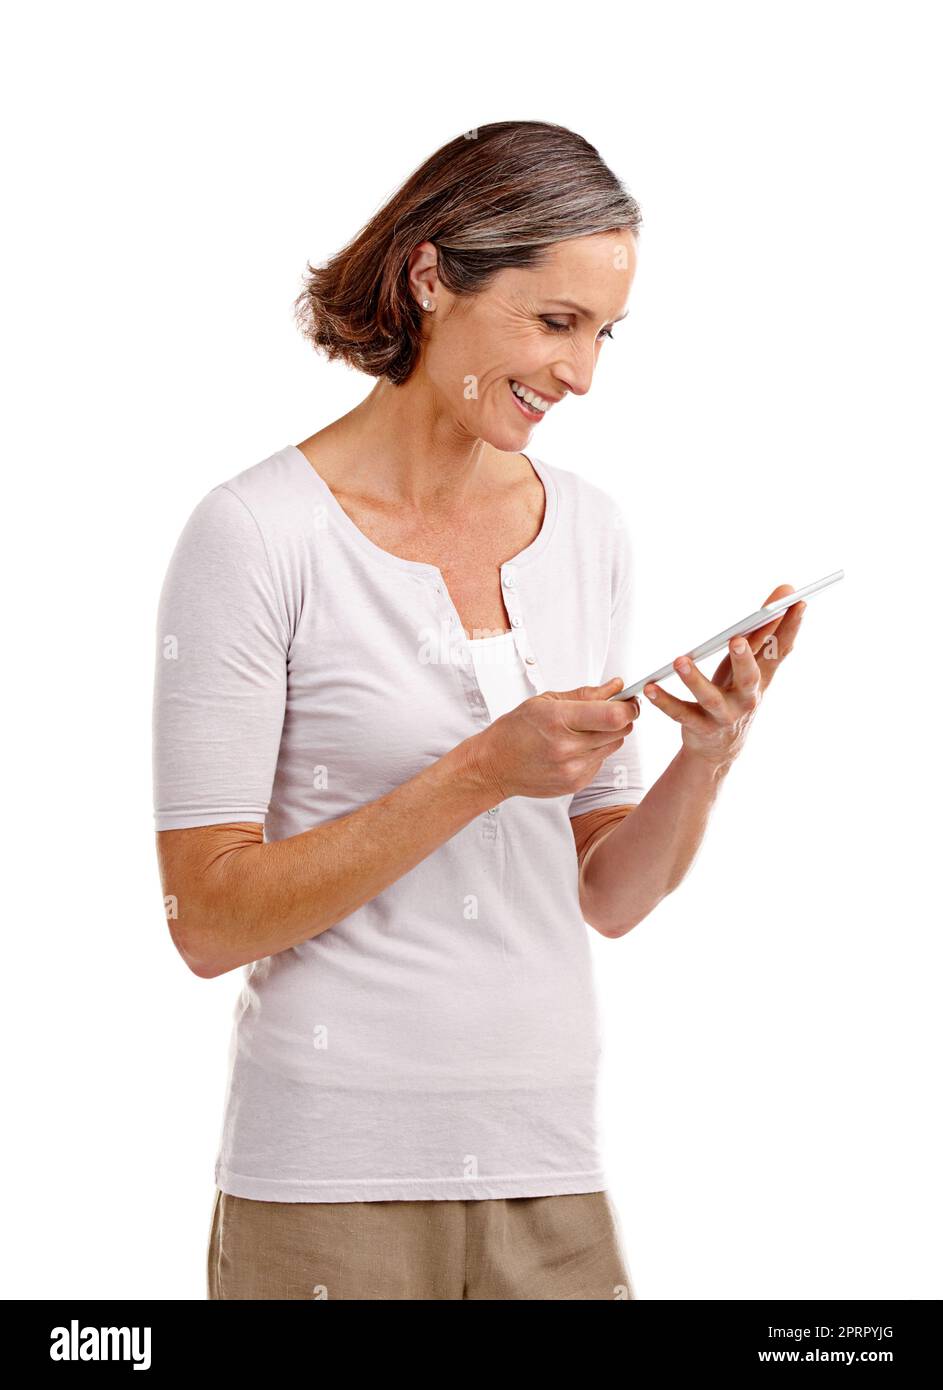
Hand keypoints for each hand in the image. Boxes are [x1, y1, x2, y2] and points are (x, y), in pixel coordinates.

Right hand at [465, 677, 640, 802]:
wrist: (494, 765)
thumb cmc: (515, 730)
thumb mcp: (546, 701)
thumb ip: (586, 694)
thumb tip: (617, 687)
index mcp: (559, 720)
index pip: (613, 716)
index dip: (629, 708)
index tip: (629, 702)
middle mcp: (567, 747)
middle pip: (620, 731)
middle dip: (621, 718)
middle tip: (609, 711)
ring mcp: (573, 769)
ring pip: (614, 746)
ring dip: (607, 735)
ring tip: (583, 731)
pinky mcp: (576, 783)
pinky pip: (601, 762)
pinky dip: (594, 752)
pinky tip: (572, 748)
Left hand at [643, 585, 806, 769]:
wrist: (720, 747)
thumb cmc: (735, 693)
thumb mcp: (752, 663)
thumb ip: (766, 629)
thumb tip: (785, 590)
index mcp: (762, 677)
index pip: (781, 650)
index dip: (791, 627)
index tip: (797, 602)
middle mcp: (747, 697)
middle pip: (750, 677)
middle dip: (744, 658)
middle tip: (738, 639)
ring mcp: (724, 714)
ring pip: (710, 698)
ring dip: (695, 680)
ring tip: (680, 661)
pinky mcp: (700, 727)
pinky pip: (680, 713)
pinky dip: (665, 701)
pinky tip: (650, 688)